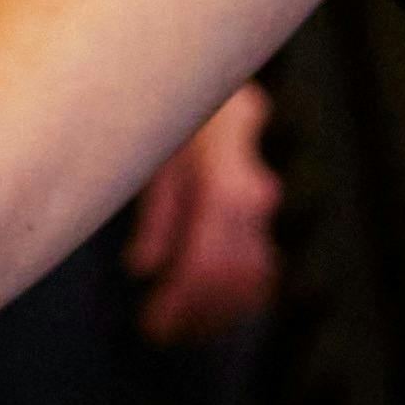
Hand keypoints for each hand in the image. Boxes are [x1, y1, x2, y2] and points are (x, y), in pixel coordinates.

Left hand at [121, 88, 275, 345]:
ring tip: (180, 332)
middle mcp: (252, 195)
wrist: (209, 70)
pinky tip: (207, 315)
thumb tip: (142, 268)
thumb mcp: (151, 149)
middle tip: (158, 334)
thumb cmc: (169, 109)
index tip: (153, 326)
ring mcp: (262, 206)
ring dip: (216, 313)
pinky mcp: (260, 213)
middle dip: (195, 312)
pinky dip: (235, 298)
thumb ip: (153, 210)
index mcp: (222, 176)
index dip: (181, 300)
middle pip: (230, 275)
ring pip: (252, 277)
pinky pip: (260, 268)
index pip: (208, 258)